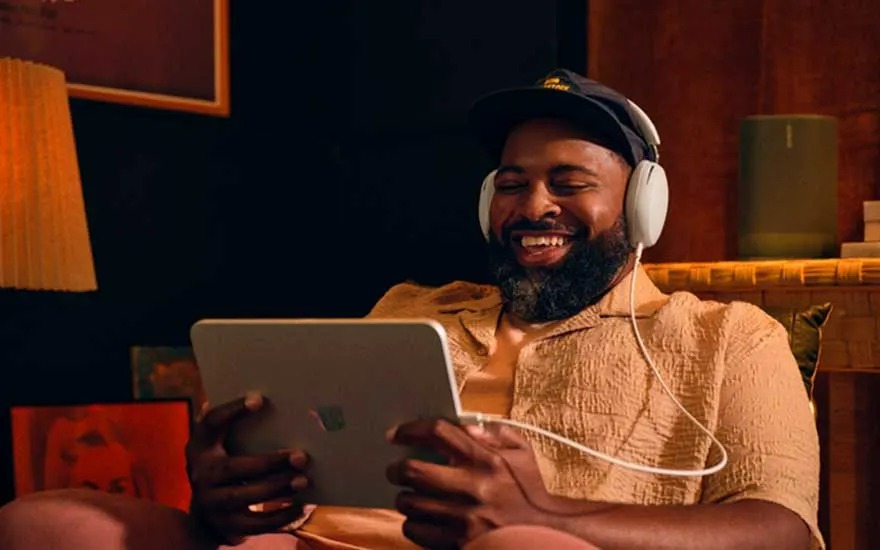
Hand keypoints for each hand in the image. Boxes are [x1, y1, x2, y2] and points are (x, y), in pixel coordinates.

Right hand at [185, 392, 309, 543]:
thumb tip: (257, 397)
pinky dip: (281, 517)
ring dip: (278, 488)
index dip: (232, 410)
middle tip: (300, 456)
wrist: (205, 518)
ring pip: (246, 496)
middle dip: (269, 462)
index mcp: (199, 448)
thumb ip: (230, 425)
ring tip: (303, 479)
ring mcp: (212, 504)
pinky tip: (302, 506)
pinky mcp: (227, 527)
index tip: (259, 399)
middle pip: (235, 468)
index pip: (211, 424)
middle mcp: (201, 475)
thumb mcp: (218, 447)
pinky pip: (257, 524)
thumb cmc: (222, 470)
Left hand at [386, 419, 555, 548]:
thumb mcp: (521, 452)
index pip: (437, 433)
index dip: (410, 430)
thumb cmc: (529, 490)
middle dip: (396, 469)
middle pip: (412, 470)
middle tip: (395, 469)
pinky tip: (423, 518)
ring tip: (411, 495)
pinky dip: (413, 523)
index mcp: (486, 459)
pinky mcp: (458, 543)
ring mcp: (464, 518)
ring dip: (404, 497)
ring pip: (409, 502)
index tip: (396, 434)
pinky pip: (415, 530)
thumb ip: (495, 432)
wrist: (547, 532)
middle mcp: (473, 487)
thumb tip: (464, 426)